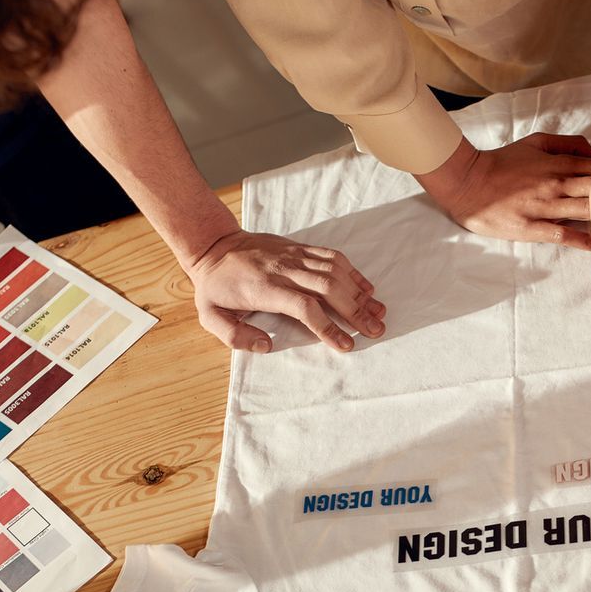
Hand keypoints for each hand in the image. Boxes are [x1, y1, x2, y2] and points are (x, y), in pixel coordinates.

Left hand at [186, 229, 384, 352]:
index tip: (346, 344)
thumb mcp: (211, 316)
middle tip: (376, 330)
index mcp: (264, 288)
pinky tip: (367, 288)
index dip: (328, 327)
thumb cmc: (214, 286)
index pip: (304, 307)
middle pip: (328, 288)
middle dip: (356, 311)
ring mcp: (294, 255)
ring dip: (360, 293)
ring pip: (335, 271)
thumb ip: (236, 336)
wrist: (214, 245)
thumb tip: (266, 346)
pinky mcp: (300, 247)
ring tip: (379, 312)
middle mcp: (284, 269)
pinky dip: (352, 272)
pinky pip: (332, 256)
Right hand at [417, 132, 590, 248]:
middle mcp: (556, 185)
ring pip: (587, 214)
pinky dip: (587, 241)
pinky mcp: (534, 228)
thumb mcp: (535, 141)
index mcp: (558, 163)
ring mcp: (546, 208)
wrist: (468, 182)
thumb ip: (566, 143)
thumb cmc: (502, 162)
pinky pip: (566, 236)